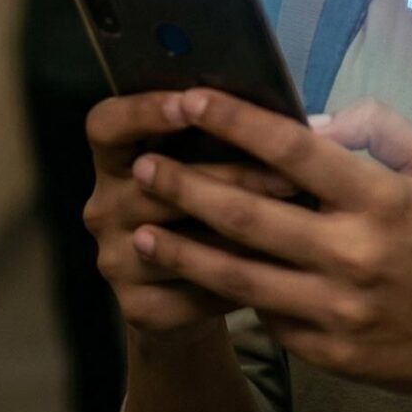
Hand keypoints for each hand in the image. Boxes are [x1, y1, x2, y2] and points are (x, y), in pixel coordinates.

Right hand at [83, 90, 298, 339]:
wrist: (188, 297)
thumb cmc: (209, 212)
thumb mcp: (206, 170)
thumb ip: (228, 143)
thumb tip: (308, 124)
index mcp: (113, 163)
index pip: (106, 126)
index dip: (142, 112)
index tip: (189, 103)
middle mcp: (103, 208)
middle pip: (155, 183)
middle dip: (228, 175)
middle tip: (287, 175)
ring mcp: (114, 261)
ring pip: (179, 241)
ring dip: (238, 232)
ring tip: (292, 225)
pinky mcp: (135, 308)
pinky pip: (191, 292)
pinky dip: (234, 280)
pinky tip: (272, 273)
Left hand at [129, 89, 411, 411]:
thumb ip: (383, 130)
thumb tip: (317, 117)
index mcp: (381, 201)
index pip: (292, 150)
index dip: (235, 122)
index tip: (189, 100)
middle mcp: (353, 255)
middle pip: (247, 215)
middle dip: (185, 186)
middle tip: (141, 166)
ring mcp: (336, 309)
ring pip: (238, 278)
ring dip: (182, 251)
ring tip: (139, 231)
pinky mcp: (326, 351)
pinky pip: (266, 317)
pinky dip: (229, 295)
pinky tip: (196, 276)